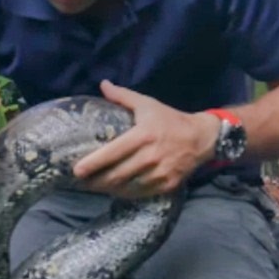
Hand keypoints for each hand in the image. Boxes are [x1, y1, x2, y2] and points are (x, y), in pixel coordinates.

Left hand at [72, 80, 219, 197]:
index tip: (76, 170)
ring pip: (127, 187)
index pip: (113, 152)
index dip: (93, 163)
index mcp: (143, 135)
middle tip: (81, 182)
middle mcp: (150, 156)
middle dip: (96, 181)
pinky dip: (126, 194)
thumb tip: (103, 84)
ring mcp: (160, 172)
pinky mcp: (167, 184)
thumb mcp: (147, 104)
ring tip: (95, 187)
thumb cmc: (170, 120)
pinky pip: (141, 193)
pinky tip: (116, 191)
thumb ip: (123, 96)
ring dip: (108, 189)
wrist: (201, 137)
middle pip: (117, 175)